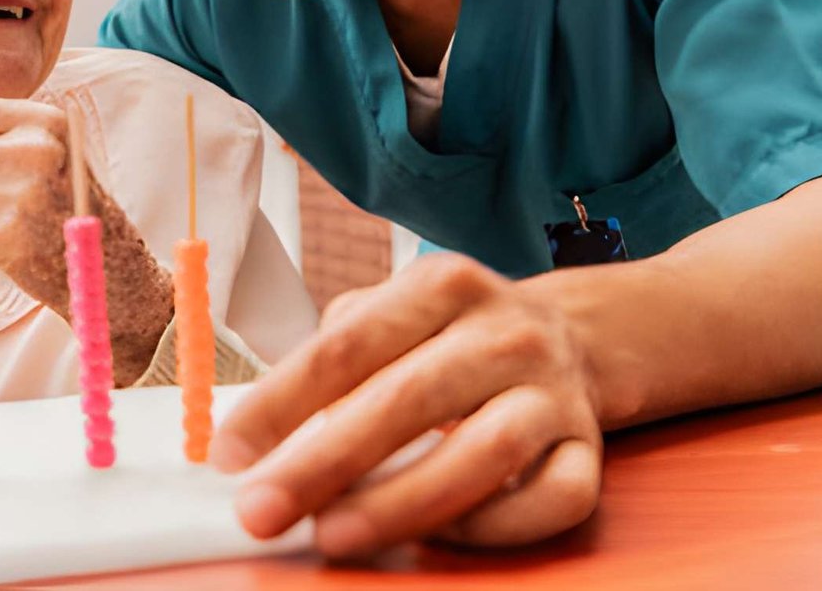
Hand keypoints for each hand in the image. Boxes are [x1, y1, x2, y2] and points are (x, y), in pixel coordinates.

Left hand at [208, 253, 601, 556]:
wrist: (573, 336)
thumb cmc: (448, 338)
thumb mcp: (391, 316)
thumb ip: (329, 364)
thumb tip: (254, 442)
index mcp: (441, 285)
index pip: (348, 345)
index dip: (281, 402)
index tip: (230, 455)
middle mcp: (505, 330)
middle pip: (408, 397)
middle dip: (323, 462)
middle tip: (261, 511)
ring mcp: (554, 390)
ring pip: (486, 452)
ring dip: (403, 501)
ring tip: (334, 534)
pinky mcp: (591, 448)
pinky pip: (554, 498)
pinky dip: (494, 525)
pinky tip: (437, 536)